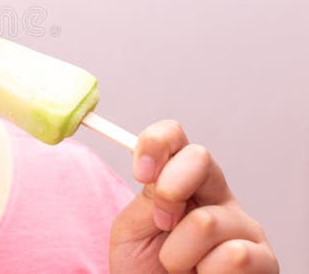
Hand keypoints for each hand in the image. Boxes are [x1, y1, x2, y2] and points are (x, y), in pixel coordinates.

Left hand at [109, 120, 277, 272]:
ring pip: (206, 220)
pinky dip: (206, 273)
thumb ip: (148, 196)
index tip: (140, 173)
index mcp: (182, 181)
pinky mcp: (264, 260)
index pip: (175, 137)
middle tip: (161, 225)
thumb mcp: (133, 228)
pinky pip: (233, 256)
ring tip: (182, 267)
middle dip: (169, 191)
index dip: (156, 144)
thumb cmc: (145, 270)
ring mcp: (244, 226)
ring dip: (178, 253)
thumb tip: (157, 169)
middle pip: (200, 157)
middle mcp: (218, 196)